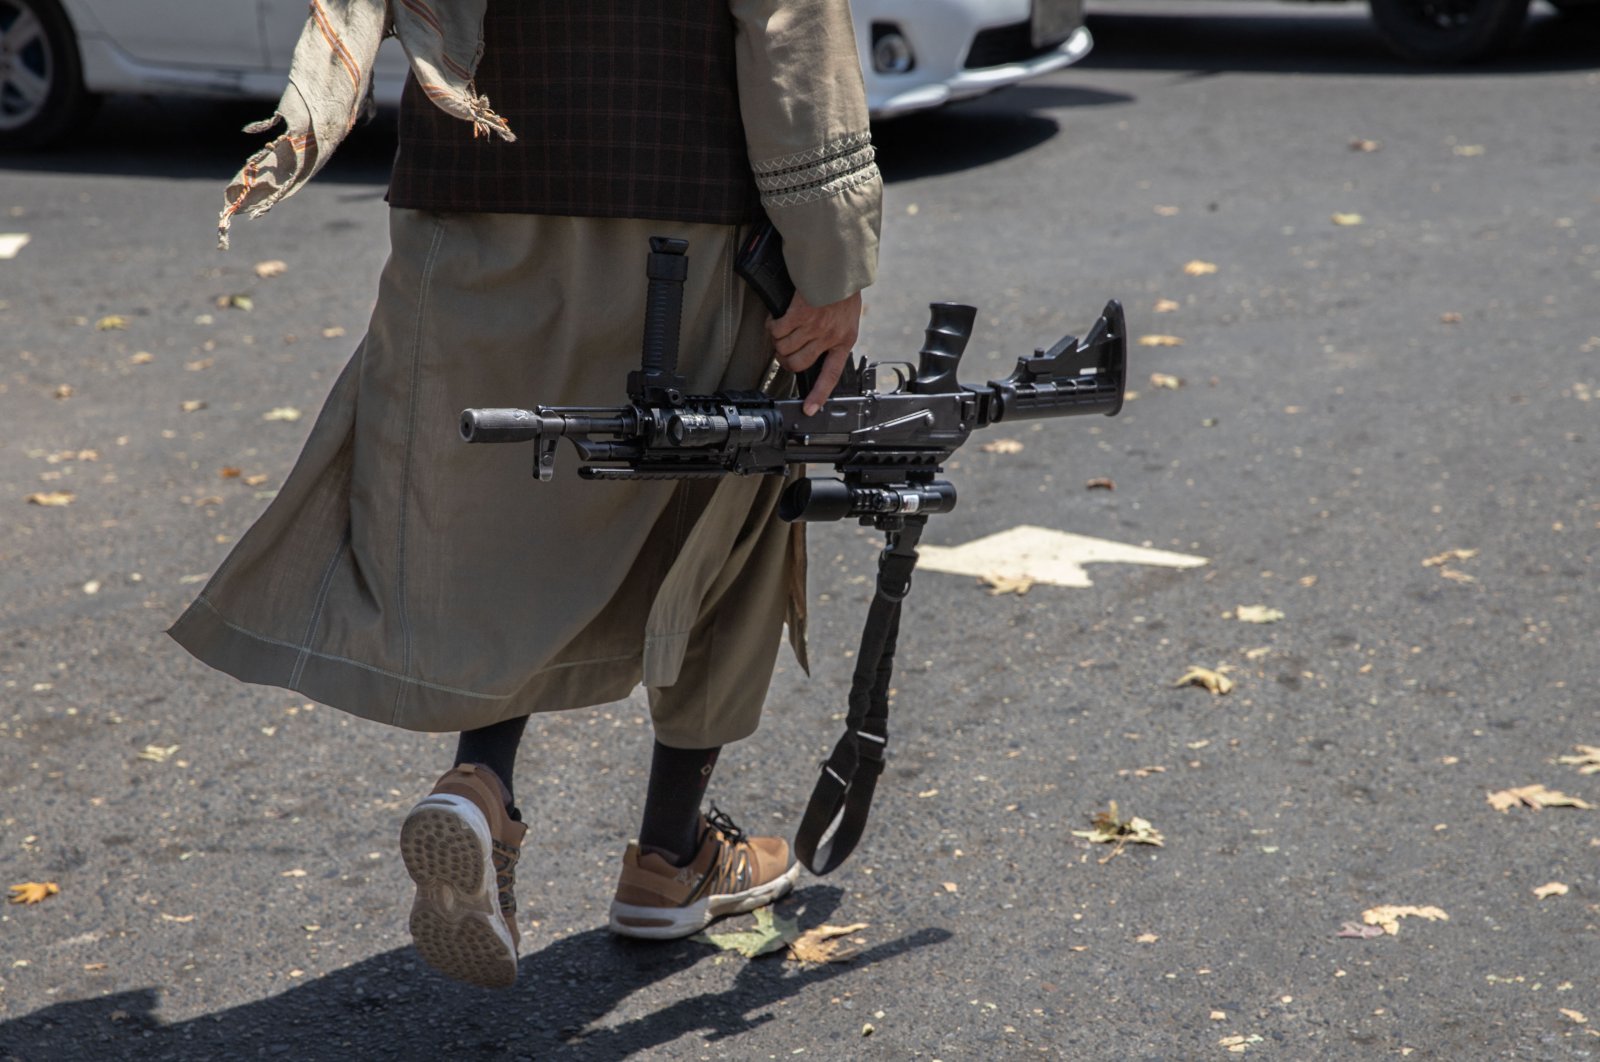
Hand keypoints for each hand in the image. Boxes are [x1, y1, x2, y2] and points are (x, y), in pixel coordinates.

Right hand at [769, 289, 862, 414]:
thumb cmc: (842, 288)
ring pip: (784, 347)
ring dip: (777, 340)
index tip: (809, 410)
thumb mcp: (847, 316)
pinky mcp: (799, 314)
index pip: (830, 375)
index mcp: (845, 340)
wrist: (840, 265)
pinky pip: (777, 330)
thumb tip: (815, 350)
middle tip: (783, 350)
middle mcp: (829, 337)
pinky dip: (772, 326)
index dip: (818, 395)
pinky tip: (776, 319)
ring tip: (781, 329)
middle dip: (785, 359)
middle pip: (797, 364)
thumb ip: (834, 335)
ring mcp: (814, 327)